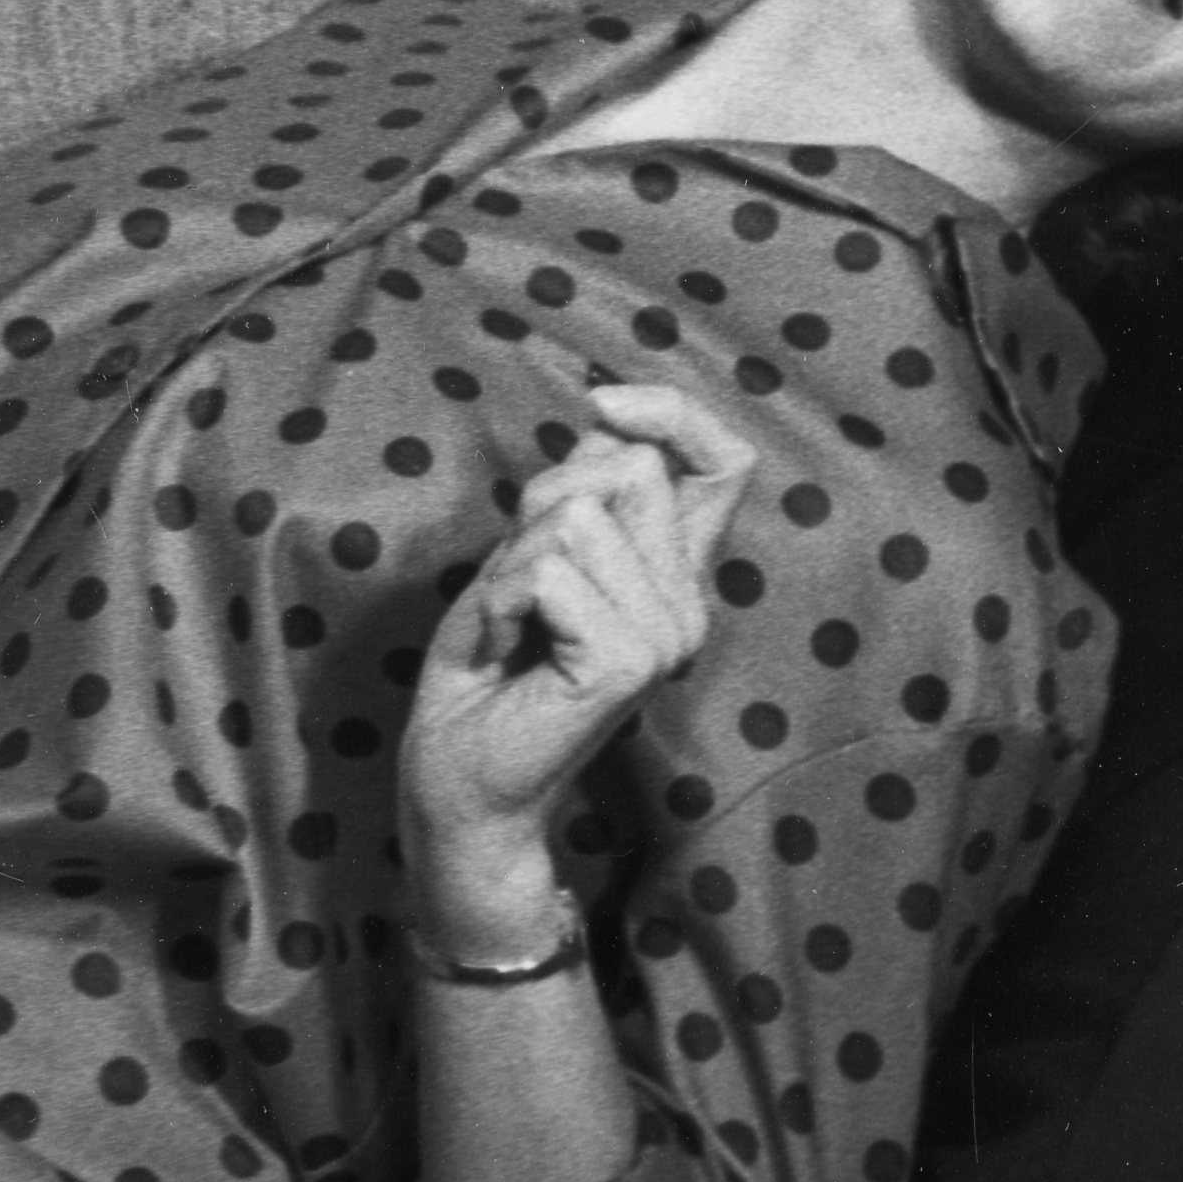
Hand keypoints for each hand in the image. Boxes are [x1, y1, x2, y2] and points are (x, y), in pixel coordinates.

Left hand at [400, 383, 756, 956]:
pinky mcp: (629, 661)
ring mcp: (667, 635)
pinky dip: (503, 599)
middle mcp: (687, 603)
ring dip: (514, 559)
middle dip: (544, 502)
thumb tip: (609, 410)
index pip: (724, 461)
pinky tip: (507, 648)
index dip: (674, 412)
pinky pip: (549, 571)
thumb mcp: (533, 550)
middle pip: (630, 467)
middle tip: (520, 585)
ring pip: (579, 514)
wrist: (458, 778)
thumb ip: (584, 486)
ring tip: (513, 623)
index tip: (601, 403)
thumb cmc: (488, 668)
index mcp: (675, 573)